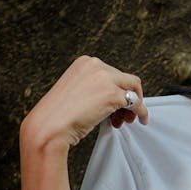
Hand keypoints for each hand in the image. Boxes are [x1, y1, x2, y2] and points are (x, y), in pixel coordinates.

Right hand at [21, 55, 148, 152]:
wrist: (49, 127)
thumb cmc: (58, 115)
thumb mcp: (76, 92)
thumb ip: (94, 88)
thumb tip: (113, 98)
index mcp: (84, 63)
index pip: (112, 73)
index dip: (116, 90)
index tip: (115, 105)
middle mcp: (95, 65)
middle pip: (125, 79)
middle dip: (126, 98)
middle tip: (123, 116)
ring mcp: (105, 78)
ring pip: (133, 88)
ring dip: (133, 105)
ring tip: (126, 120)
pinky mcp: (112, 94)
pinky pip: (136, 102)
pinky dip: (141, 112)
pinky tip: (141, 119)